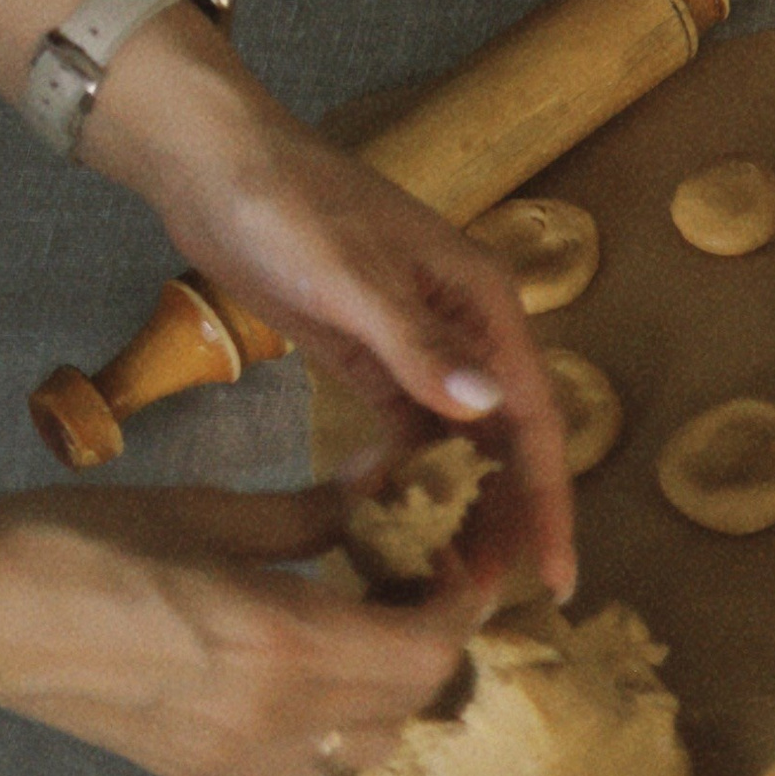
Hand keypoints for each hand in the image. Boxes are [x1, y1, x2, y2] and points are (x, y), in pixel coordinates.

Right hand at [0, 479, 483, 775]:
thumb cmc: (87, 542)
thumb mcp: (209, 510)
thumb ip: (308, 512)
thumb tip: (381, 482)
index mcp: (280, 643)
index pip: (424, 651)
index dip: (466, 600)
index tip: (470, 546)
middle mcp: (268, 719)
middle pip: (407, 705)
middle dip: (440, 638)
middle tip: (432, 569)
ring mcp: (230, 759)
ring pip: (363, 745)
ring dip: (395, 685)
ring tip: (380, 609)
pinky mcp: (196, 772)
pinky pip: (305, 760)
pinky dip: (341, 714)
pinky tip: (319, 651)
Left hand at [87, 16, 574, 603]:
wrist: (220, 169)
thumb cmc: (292, 210)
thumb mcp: (352, 278)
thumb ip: (418, 347)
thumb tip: (493, 409)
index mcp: (479, 299)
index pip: (531, 413)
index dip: (547, 497)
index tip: (555, 576)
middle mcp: (461, 325)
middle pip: (503, 435)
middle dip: (508, 515)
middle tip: (494, 606)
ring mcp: (414, 342)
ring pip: (457, 441)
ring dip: (459, 505)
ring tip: (448, 584)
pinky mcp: (367, 357)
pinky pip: (405, 433)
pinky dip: (406, 479)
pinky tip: (392, 528)